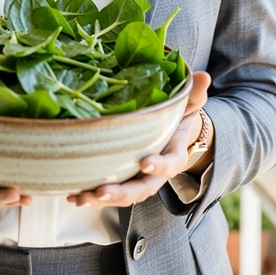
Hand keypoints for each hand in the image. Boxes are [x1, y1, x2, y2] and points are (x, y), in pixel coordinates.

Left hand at [67, 71, 210, 208]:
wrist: (170, 134)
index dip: (159, 166)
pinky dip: (90, 196)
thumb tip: (204, 76)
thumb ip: (194, 93)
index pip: (170, 164)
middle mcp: (155, 173)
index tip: (145, 162)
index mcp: (173, 155)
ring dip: (100, 199)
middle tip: (101, 191)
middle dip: (121, 193)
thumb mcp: (187, 104)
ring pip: (122, 196)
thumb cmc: (176, 117)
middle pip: (142, 189)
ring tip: (80, 198)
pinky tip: (72, 196)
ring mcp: (137, 179)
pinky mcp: (121, 180)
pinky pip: (107, 193)